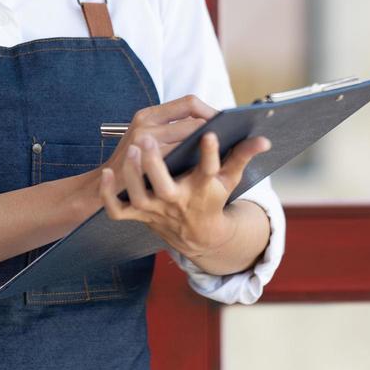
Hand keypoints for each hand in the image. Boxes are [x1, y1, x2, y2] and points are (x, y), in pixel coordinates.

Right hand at [98, 95, 216, 186]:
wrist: (101, 187)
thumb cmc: (132, 161)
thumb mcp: (145, 136)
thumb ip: (172, 127)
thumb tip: (211, 124)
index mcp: (148, 114)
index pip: (189, 102)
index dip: (210, 111)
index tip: (224, 122)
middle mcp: (145, 125)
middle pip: (193, 122)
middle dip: (213, 132)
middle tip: (229, 141)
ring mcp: (142, 146)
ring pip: (188, 143)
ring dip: (206, 149)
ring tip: (220, 156)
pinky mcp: (142, 168)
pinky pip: (178, 164)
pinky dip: (192, 165)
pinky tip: (202, 171)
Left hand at [98, 129, 271, 259]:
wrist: (197, 235)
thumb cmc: (212, 197)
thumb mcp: (229, 179)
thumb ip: (243, 156)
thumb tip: (264, 139)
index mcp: (202, 189)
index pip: (209, 171)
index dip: (211, 153)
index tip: (211, 134)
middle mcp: (177, 201)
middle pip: (164, 188)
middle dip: (155, 164)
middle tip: (148, 139)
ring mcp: (155, 210)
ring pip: (139, 197)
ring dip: (132, 175)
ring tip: (132, 148)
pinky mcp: (139, 216)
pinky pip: (118, 211)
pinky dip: (108, 196)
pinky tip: (105, 174)